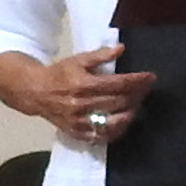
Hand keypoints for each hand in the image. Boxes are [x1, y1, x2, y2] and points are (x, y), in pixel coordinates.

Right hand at [0, 45, 151, 147]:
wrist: (35, 92)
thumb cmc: (59, 74)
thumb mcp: (78, 60)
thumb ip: (100, 55)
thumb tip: (121, 49)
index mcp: (84, 84)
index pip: (118, 84)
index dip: (137, 81)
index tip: (150, 77)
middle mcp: (83, 105)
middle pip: (119, 102)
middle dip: (138, 94)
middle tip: (147, 89)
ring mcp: (80, 121)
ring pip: (114, 121)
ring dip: (130, 113)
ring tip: (138, 104)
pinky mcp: (77, 133)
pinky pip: (102, 136)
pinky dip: (116, 131)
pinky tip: (124, 122)